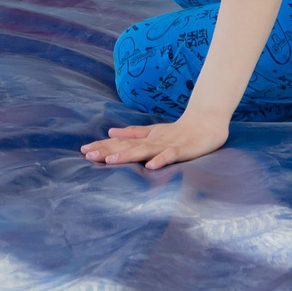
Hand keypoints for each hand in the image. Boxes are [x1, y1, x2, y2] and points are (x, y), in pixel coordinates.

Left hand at [80, 114, 230, 169]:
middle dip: (108, 151)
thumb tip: (110, 131)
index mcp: (145, 138)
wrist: (207, 123)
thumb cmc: (179, 131)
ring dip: (127, 155)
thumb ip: (133, 133)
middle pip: (127, 146)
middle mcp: (153, 140)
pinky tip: (151, 166)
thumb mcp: (153, 132)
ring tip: (111, 161)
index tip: (84, 151)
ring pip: (145, 150)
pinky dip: (161, 160)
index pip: (121, 143)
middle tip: (88, 155)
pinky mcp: (183, 149)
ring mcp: (167, 144)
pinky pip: (171, 155)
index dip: (103, 146)